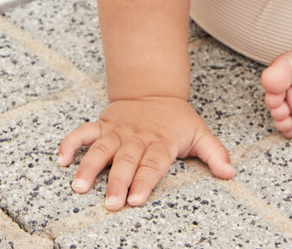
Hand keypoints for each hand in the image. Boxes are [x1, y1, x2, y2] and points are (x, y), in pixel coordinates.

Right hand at [58, 97, 233, 209]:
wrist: (153, 89)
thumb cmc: (176, 119)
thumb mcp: (199, 132)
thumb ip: (214, 153)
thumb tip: (230, 172)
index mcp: (161, 141)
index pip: (152, 164)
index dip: (144, 181)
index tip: (136, 199)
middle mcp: (137, 137)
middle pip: (126, 161)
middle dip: (118, 182)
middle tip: (110, 203)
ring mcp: (117, 131)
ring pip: (101, 149)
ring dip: (89, 167)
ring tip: (79, 186)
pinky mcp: (102, 125)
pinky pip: (83, 133)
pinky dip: (70, 144)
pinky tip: (61, 160)